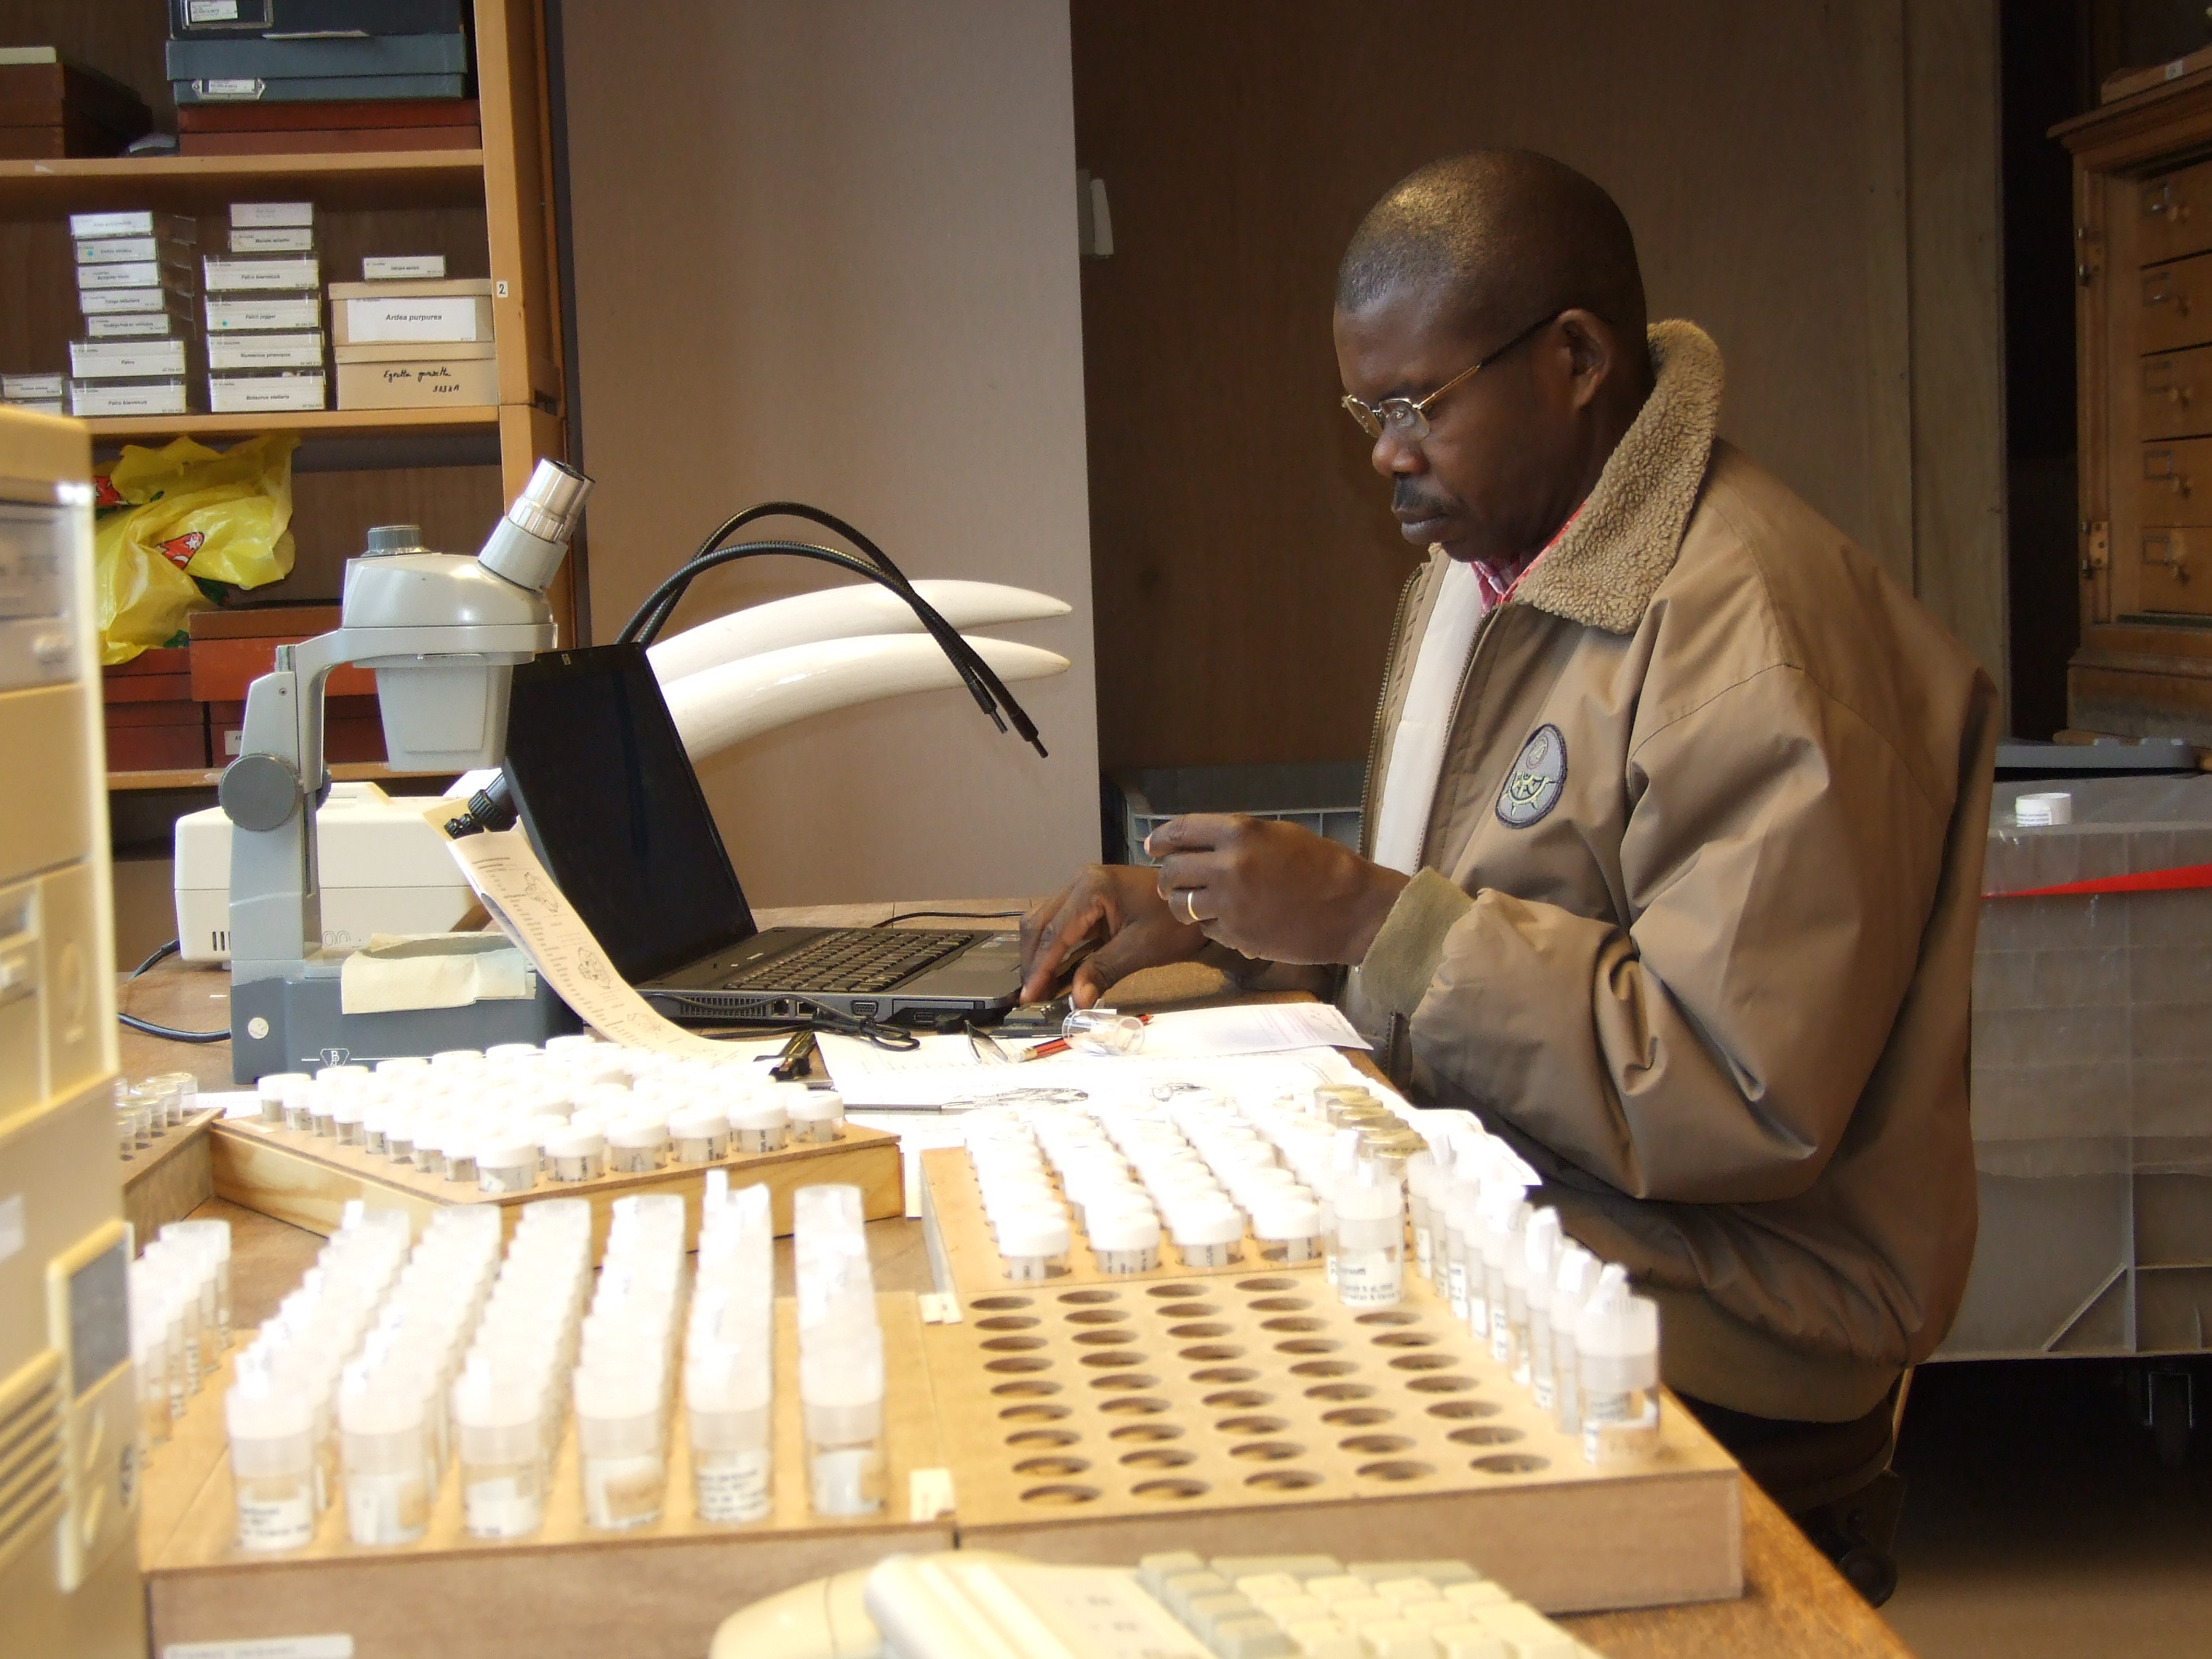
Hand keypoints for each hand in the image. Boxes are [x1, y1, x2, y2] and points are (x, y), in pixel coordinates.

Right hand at [1019, 864, 1207, 1006]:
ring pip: (1045, 922)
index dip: (1040, 968)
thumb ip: (1103, 971)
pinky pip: (1060, 923)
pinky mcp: (1088, 898)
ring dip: (1039, 954)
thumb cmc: (1174, 922)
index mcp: (1091, 888)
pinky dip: (1053, 948)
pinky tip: (1053, 972)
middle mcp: (1079, 881)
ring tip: (1038, 988)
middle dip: (1033, 961)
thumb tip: (1076, 1002)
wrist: (1197, 897)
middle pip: (1040, 923)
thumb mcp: (1140, 948)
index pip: (1055, 933)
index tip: (1028, 997)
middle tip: (1031, 996)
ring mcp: (1082, 887)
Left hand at [1145, 814, 1408, 965]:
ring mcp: (1229, 904)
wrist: (1351, 908)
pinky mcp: (1236, 935)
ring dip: (1181, 904)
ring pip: (1179, 905)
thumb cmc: (1322, 865)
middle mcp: (1227, 866)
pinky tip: (1224, 920)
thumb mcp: (1277, 835)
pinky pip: (1205, 928)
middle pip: (1171, 871)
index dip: (1160, 839)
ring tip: (1191, 903)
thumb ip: (1236, 838)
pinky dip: (1210, 925)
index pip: (1179, 831)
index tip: (1153, 846)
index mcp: (1239, 832)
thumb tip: (1199, 844)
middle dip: (1166, 877)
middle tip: (1170, 881)